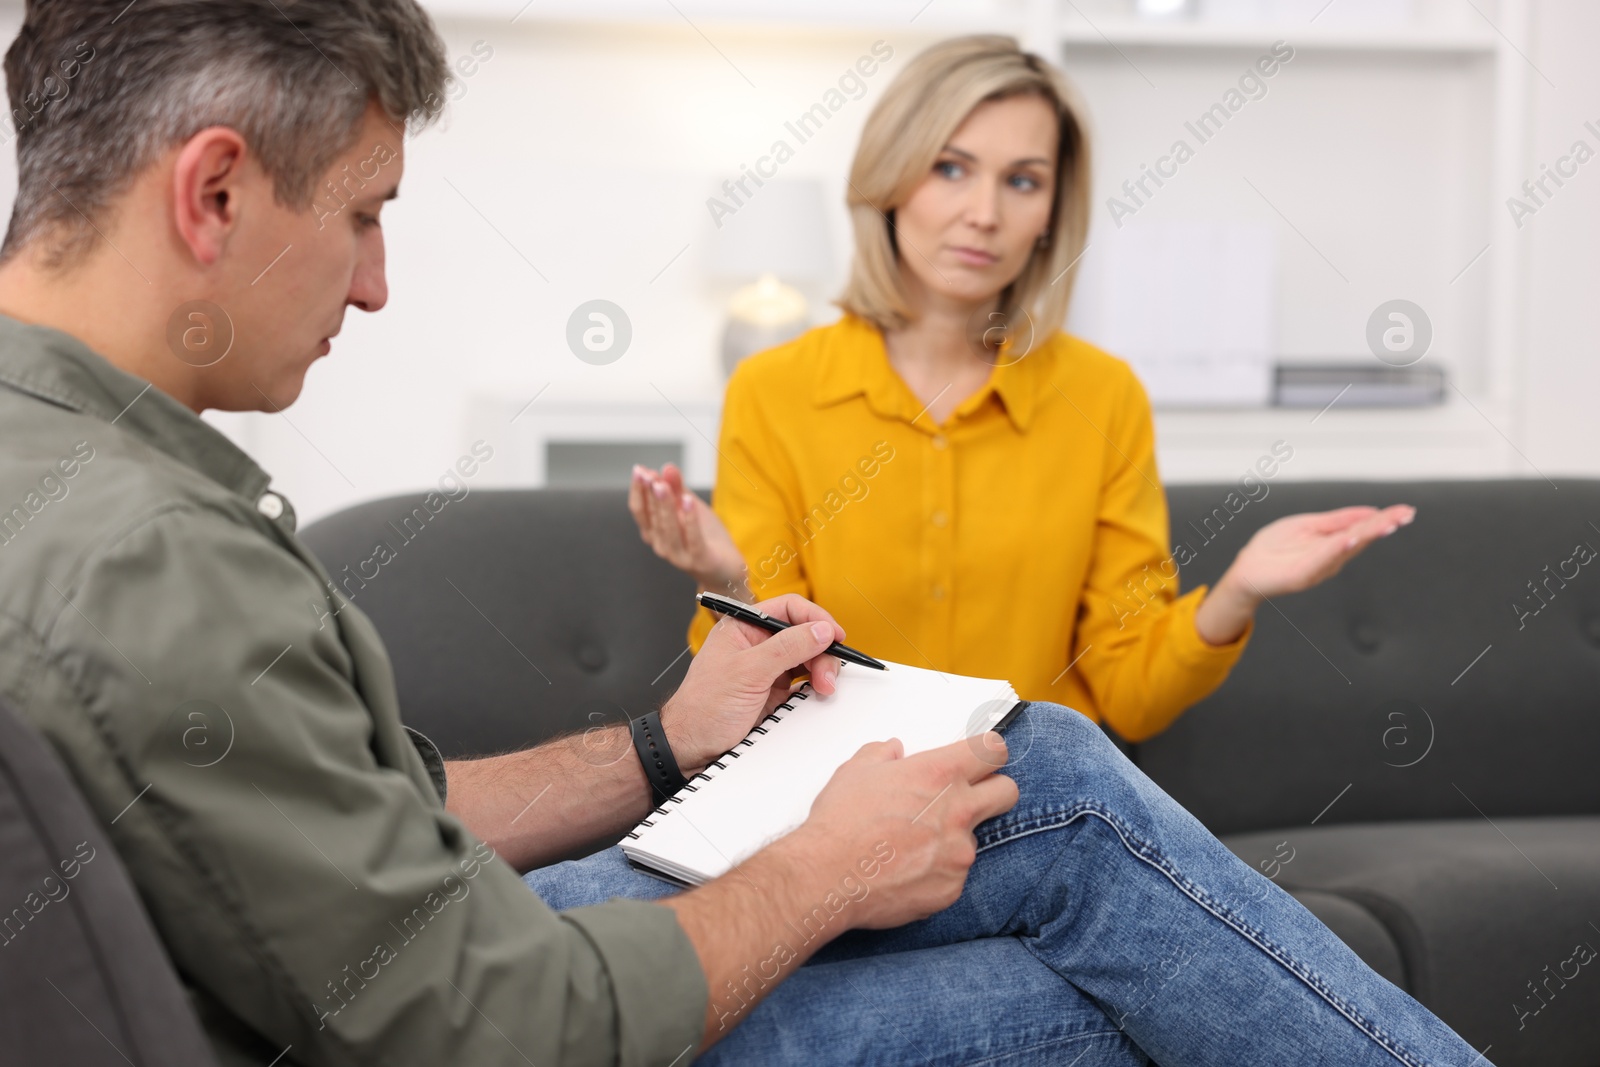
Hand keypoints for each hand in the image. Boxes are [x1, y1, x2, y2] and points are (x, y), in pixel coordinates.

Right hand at [628, 463, 745, 592]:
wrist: (726, 570)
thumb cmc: (706, 538)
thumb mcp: (690, 508)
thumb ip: (678, 489)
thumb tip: (667, 467)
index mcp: (655, 533)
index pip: (640, 510)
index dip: (638, 490)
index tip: (640, 470)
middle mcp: (662, 546)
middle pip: (653, 518)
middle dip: (651, 494)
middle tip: (649, 474)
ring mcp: (679, 556)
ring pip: (669, 529)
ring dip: (665, 506)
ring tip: (663, 485)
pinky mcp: (700, 561)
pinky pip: (693, 540)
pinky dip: (690, 520)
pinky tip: (688, 501)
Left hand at [660, 594, 846, 773]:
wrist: (691, 748)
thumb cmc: (704, 707)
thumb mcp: (748, 672)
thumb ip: (786, 648)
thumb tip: (821, 630)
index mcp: (744, 627)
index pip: (788, 609)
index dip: (815, 618)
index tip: (835, 635)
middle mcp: (757, 644)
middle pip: (804, 634)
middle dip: (821, 651)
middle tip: (828, 676)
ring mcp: (767, 669)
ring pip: (808, 658)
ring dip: (822, 670)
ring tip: (824, 689)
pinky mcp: (775, 692)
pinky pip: (805, 682)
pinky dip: (816, 686)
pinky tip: (818, 694)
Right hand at [784, 733, 1017, 930]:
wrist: (826, 876)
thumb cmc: (840, 824)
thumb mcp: (856, 771)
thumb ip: (882, 754)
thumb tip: (892, 751)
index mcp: (939, 774)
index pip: (993, 751)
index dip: (988, 752)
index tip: (982, 757)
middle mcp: (958, 811)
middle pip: (1007, 791)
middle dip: (993, 790)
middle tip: (968, 797)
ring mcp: (959, 853)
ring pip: (975, 837)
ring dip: (954, 838)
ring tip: (913, 844)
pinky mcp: (952, 888)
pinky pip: (955, 874)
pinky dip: (937, 872)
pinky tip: (906, 870)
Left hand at [1195, 504, 1415, 644]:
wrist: (1247, 568)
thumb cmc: (1275, 547)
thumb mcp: (1308, 525)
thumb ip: (1337, 520)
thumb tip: (1370, 512)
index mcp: (1333, 544)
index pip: (1362, 528)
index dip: (1384, 519)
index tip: (1406, 510)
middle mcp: (1332, 558)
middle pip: (1361, 538)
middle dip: (1383, 526)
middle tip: (1405, 515)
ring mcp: (1319, 568)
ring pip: (1346, 548)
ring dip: (1366, 535)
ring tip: (1386, 524)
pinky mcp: (1302, 575)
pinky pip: (1323, 560)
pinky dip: (1337, 549)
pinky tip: (1350, 539)